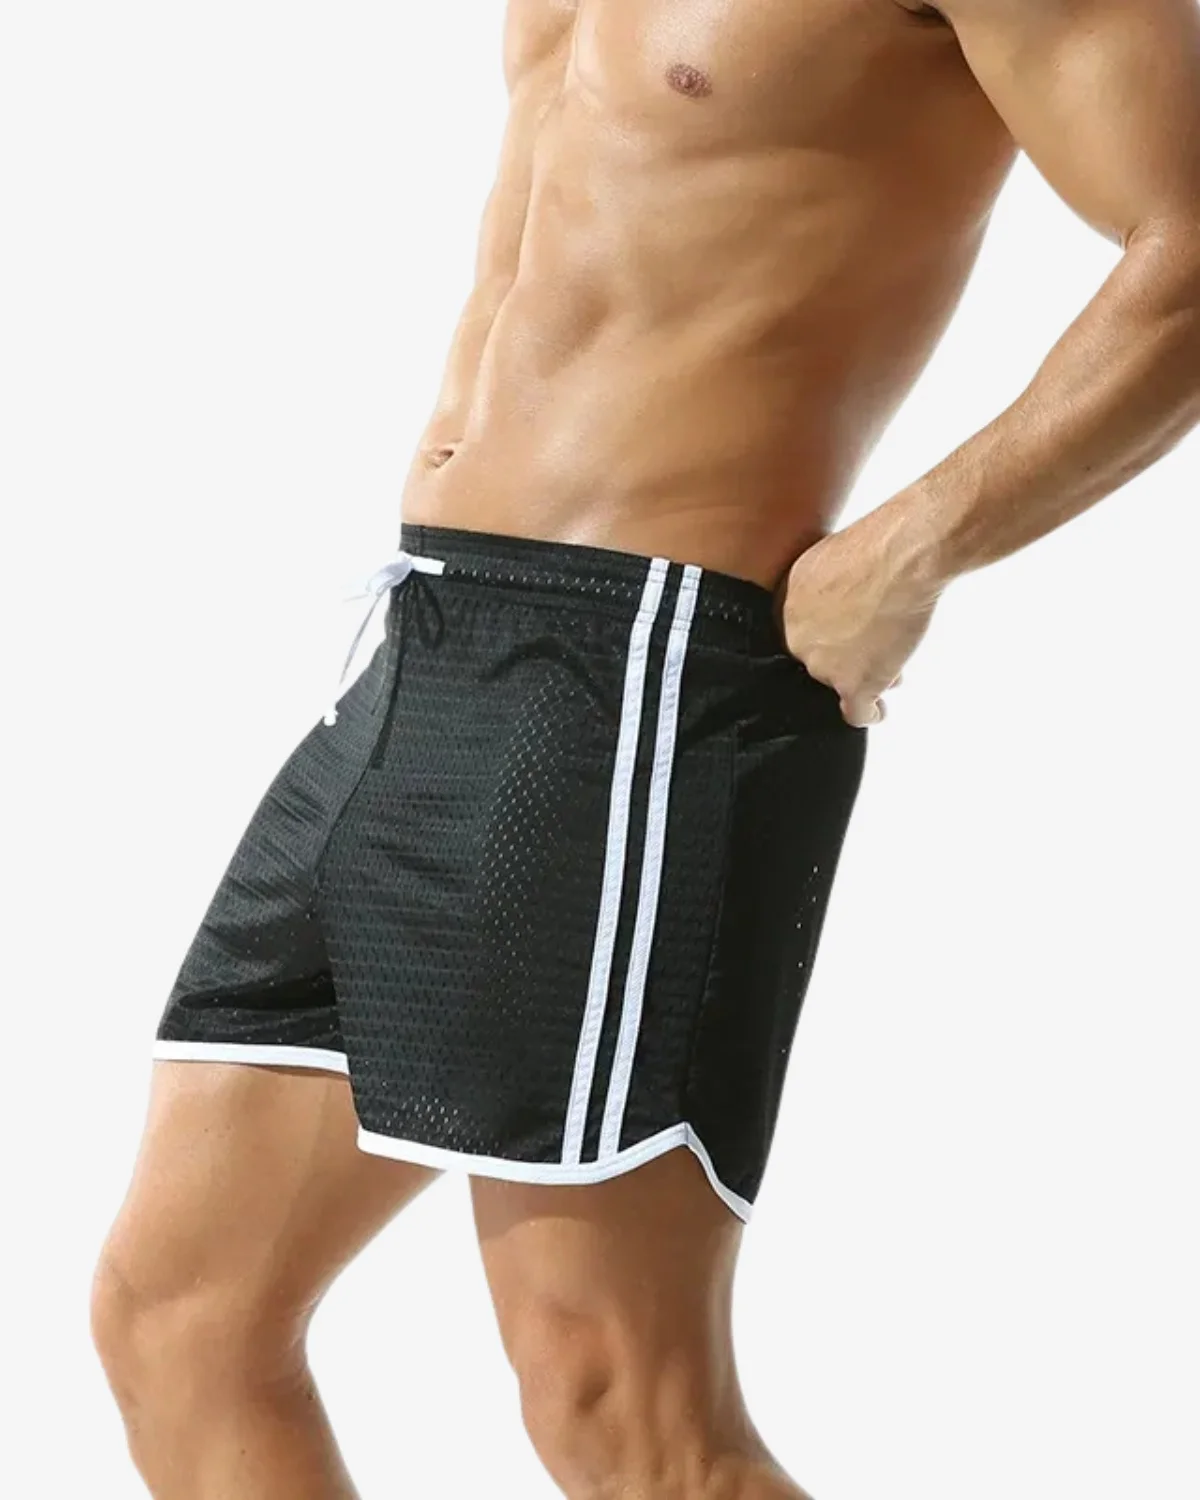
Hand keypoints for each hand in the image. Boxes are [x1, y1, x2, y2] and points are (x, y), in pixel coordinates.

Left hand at [777, 506, 941, 727]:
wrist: (904, 556)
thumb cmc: (875, 546)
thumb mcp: (824, 562)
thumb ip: (818, 591)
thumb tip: (833, 611)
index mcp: (782, 609)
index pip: (797, 638)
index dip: (825, 639)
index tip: (843, 638)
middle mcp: (796, 641)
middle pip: (816, 663)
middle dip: (845, 659)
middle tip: (871, 648)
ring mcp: (823, 667)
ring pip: (837, 687)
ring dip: (863, 679)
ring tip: (887, 667)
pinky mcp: (855, 684)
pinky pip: (857, 713)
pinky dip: (869, 713)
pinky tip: (878, 709)